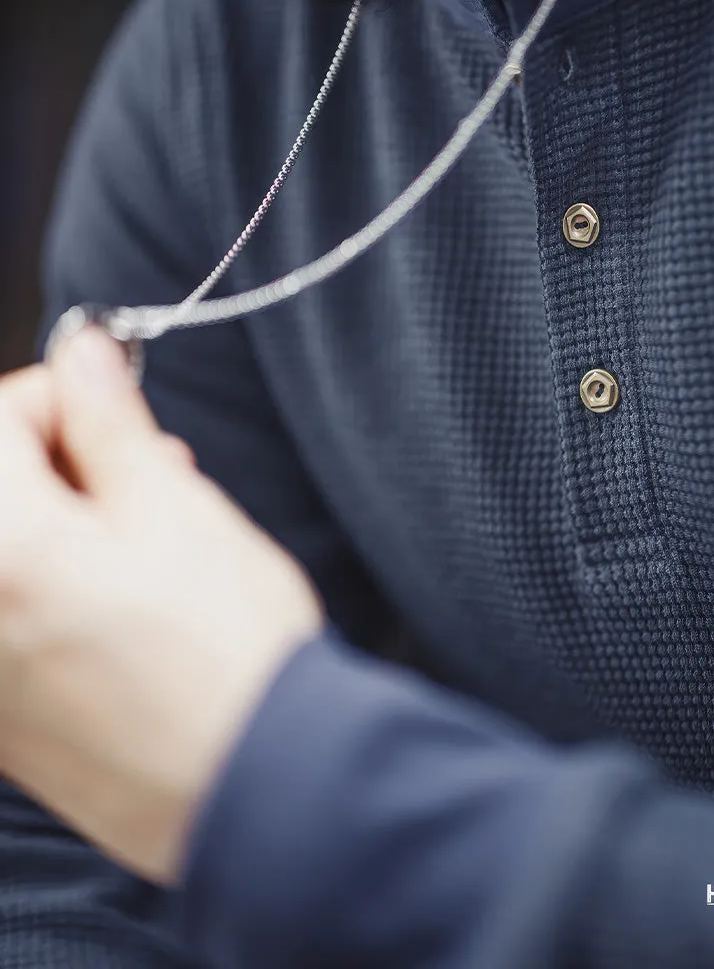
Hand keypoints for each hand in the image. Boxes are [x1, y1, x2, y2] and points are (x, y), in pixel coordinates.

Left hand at [0, 327, 322, 883]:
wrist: (256, 791)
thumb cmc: (230, 652)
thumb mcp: (180, 511)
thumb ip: (112, 425)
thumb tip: (84, 354)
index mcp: (3, 547)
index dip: (62, 396)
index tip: (116, 407)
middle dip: (61, 460)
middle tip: (149, 471)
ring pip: (8, 552)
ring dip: (60, 521)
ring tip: (149, 536)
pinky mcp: (3, 721)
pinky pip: (12, 622)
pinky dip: (51, 586)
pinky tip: (125, 600)